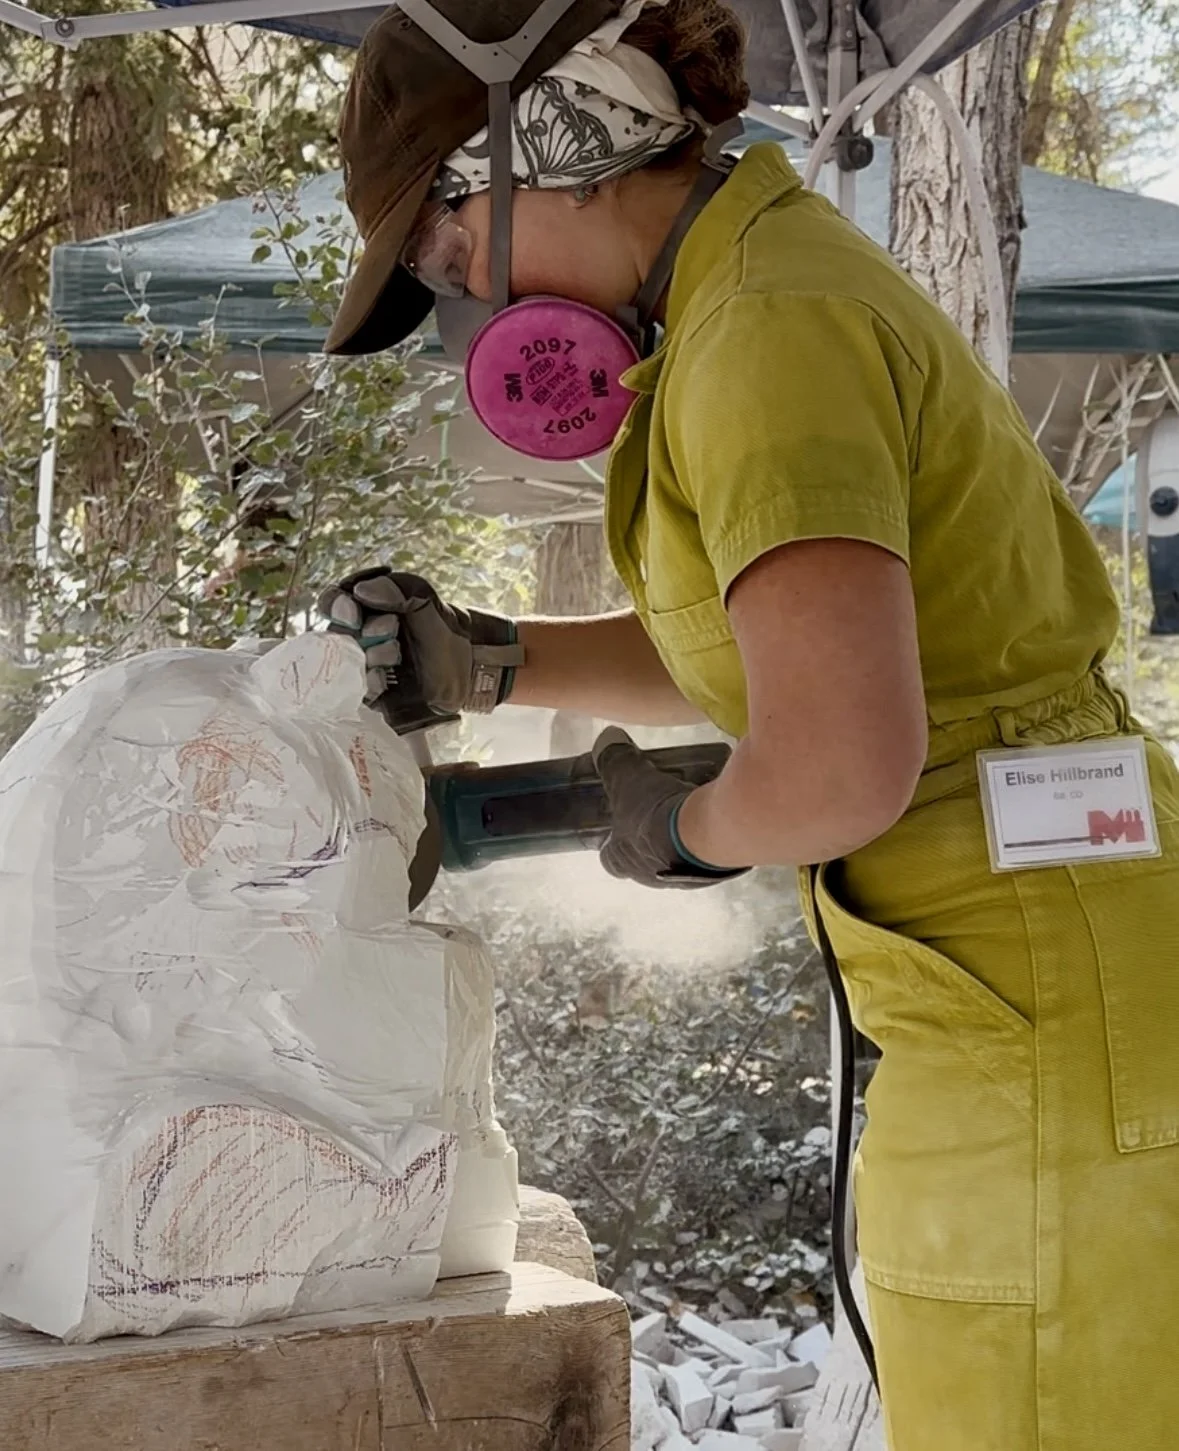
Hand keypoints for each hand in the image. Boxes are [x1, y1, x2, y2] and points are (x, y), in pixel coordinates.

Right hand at [318, 568, 523, 733]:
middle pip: (336, 635)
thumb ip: (394, 589)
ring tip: (396, 655)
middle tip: (391, 629)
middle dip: (362, 633)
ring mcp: (365, 666)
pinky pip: (358, 690)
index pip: (332, 603)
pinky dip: (370, 683)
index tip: (354, 612)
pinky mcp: (374, 694)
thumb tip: (360, 590)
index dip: (336, 606)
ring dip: (370, 657)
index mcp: (365, 610)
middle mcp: (359, 637)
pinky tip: (386, 679)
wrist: (470, 663)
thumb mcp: (423, 598)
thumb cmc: (444, 627)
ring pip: (346, 664)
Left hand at [592, 728, 746, 888]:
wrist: (703, 833)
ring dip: (680, 839)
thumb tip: (607, 737)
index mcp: (624, 860)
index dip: (613, 842)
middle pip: (645, 859)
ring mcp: (682, 878)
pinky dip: (706, 838)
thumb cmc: (654, 811)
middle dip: (650, 836)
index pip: (610, 860)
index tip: (621, 822)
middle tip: (659, 809)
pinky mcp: (712, 873)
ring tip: (689, 808)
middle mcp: (650, 876)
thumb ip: (616, 760)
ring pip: (677, 859)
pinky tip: (712, 816)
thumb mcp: (629, 777)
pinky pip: (705, 855)